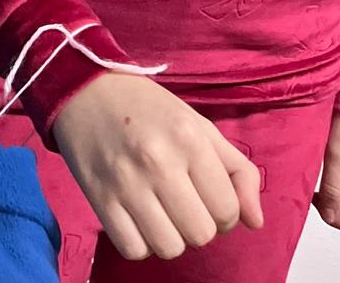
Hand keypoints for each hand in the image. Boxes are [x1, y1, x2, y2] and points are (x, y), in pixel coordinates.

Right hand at [51, 74, 263, 261]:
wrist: (83, 89)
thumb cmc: (147, 108)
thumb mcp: (198, 125)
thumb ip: (237, 170)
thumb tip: (256, 222)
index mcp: (188, 138)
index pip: (227, 211)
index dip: (224, 212)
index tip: (206, 196)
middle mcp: (158, 160)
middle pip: (201, 235)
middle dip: (198, 224)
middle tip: (182, 201)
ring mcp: (126, 182)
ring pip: (169, 248)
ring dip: (170, 236)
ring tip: (160, 210)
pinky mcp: (98, 198)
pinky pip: (133, 250)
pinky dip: (140, 242)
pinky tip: (137, 217)